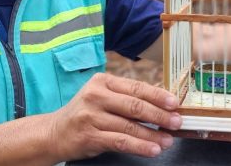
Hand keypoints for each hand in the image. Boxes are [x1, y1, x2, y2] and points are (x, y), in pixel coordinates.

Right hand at [46, 73, 181, 161]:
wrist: (53, 133)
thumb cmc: (84, 114)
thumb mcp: (102, 97)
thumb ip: (126, 97)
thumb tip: (162, 102)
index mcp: (103, 82)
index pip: (136, 87)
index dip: (158, 95)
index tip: (175, 103)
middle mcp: (95, 96)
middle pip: (135, 106)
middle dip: (160, 115)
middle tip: (177, 122)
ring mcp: (91, 116)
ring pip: (130, 126)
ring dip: (153, 135)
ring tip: (168, 140)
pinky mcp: (89, 136)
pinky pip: (121, 142)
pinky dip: (140, 147)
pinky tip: (153, 149)